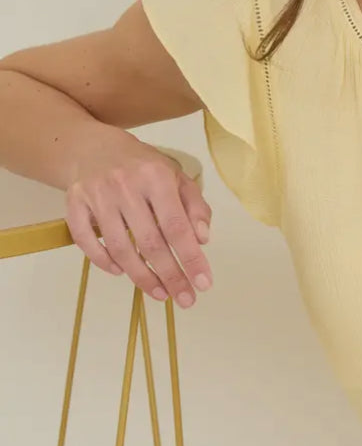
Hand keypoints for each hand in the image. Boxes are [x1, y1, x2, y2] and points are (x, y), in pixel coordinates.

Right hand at [64, 140, 212, 307]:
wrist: (94, 147)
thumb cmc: (143, 166)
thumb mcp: (176, 177)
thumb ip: (195, 206)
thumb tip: (202, 239)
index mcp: (157, 176)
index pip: (177, 226)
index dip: (191, 258)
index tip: (204, 284)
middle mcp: (126, 185)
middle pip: (150, 242)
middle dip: (171, 276)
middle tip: (186, 299)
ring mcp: (97, 194)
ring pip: (120, 247)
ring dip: (141, 276)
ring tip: (160, 293)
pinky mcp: (74, 202)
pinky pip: (86, 240)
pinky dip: (103, 261)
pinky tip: (121, 273)